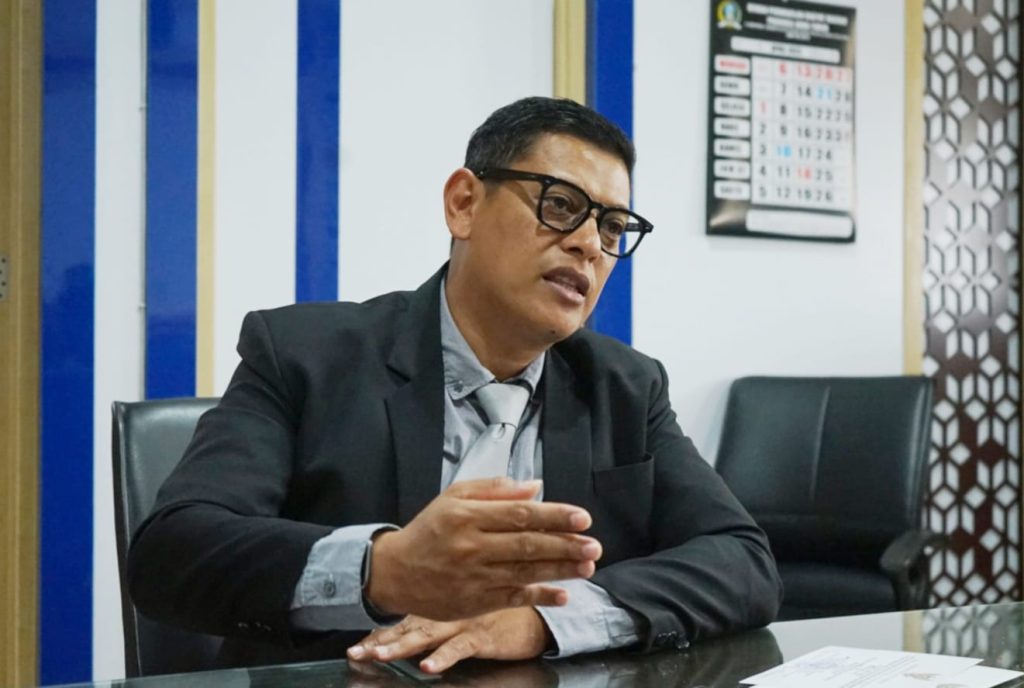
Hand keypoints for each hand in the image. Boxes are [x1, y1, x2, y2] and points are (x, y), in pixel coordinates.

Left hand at [347, 608, 552, 672]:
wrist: (536, 612)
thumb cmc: (499, 613)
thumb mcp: (466, 610)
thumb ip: (440, 616)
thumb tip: (409, 630)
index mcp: (441, 608)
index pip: (402, 622)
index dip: (378, 634)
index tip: (355, 646)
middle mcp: (447, 613)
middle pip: (407, 628)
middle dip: (380, 641)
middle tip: (356, 652)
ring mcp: (463, 623)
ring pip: (426, 635)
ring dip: (401, 646)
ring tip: (379, 655)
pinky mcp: (482, 636)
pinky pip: (459, 648)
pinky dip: (443, 657)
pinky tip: (427, 666)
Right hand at [366, 477, 600, 620]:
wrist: (396, 572)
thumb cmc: (430, 530)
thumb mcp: (454, 497)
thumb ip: (494, 489)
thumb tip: (534, 486)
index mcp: (468, 516)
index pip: (520, 514)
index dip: (554, 516)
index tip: (582, 517)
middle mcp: (472, 547)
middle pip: (527, 545)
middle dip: (565, 545)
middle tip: (594, 545)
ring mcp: (474, 577)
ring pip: (525, 572)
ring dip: (561, 571)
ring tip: (588, 565)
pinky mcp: (475, 602)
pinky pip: (513, 598)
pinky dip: (539, 596)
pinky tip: (563, 595)